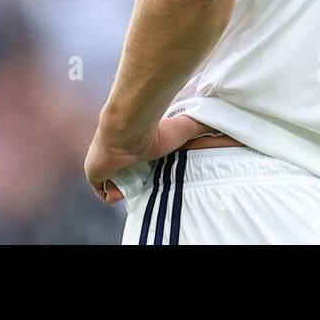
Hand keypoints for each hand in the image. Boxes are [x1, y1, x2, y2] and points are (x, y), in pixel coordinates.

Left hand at [84, 114, 210, 203]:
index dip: (149, 174)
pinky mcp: (93, 173)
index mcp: (135, 145)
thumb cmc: (155, 127)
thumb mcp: (185, 127)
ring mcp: (104, 163)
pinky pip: (105, 193)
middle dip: (140, 182)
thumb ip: (203, 127)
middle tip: (151, 179)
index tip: (160, 174)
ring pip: (117, 185)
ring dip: (129, 186)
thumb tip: (226, 128)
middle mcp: (118, 154)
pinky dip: (116, 193)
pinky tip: (124, 180)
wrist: (128, 128)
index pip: (140, 164)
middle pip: (129, 177)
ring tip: (137, 176)